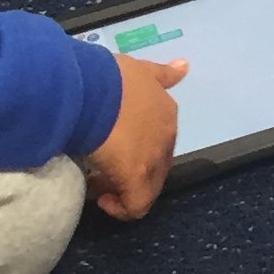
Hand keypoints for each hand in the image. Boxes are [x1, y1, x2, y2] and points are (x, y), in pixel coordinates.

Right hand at [86, 52, 187, 220]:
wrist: (88, 89)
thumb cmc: (106, 78)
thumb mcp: (139, 69)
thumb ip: (162, 73)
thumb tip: (185, 66)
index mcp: (166, 110)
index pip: (159, 137)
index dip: (138, 145)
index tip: (114, 145)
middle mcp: (166, 135)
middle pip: (155, 163)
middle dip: (132, 168)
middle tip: (104, 167)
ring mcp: (153, 159)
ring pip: (147, 185)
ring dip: (126, 187)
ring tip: (99, 182)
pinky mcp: (136, 177)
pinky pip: (136, 205)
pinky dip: (121, 208)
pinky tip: (103, 200)